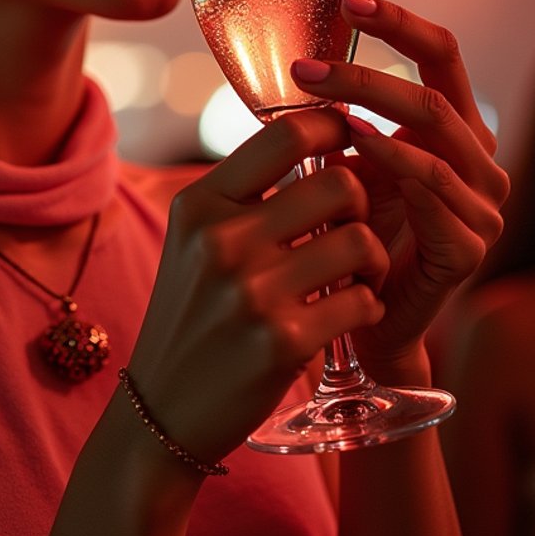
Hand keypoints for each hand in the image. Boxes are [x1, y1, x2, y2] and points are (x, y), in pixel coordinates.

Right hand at [127, 109, 389, 465]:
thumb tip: (312, 135)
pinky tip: (346, 315)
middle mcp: (222, 240)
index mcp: (200, 204)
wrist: (162, 408)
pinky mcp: (282, 342)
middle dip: (362, 206)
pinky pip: (362, 301)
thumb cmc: (193, 314)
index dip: (333, 127)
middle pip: (338, 185)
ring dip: (372, 261)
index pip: (285, 135)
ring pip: (360, 241)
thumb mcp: (195, 240)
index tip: (350, 139)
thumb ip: (243, 194)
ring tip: (355, 277)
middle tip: (352, 229)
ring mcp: (251, 292)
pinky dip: (366, 307)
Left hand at [291, 0, 508, 377]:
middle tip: (304, 65)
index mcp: (458, 132)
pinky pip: (431, 189)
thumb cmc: (355, 238)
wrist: (364, 322)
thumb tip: (300, 60)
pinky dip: (391, 161)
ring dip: (371, 109)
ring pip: (434, 136)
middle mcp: (481, 163)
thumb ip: (346, 119)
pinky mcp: (468, 247)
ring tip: (317, 97)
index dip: (399, 23)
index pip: (443, 56)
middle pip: (433, 93)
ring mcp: (483, 207)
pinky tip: (350, 149)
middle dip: (366, 70)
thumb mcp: (351, 165)